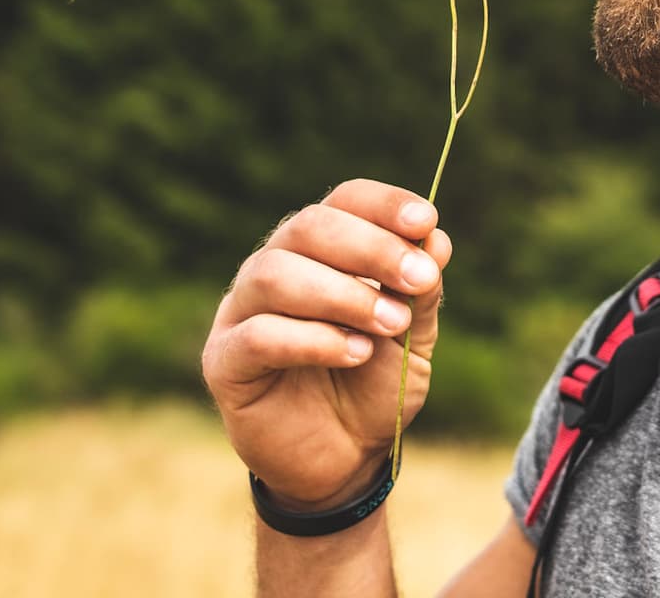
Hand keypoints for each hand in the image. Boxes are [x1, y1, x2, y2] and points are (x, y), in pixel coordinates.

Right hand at [203, 179, 451, 510]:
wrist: (344, 458)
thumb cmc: (374, 384)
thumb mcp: (413, 335)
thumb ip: (421, 290)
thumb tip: (436, 239)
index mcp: (320, 248)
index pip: (344, 200)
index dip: (384, 204)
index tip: (426, 222)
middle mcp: (274, 265)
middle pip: (309, 227)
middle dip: (371, 248)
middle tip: (419, 279)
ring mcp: (241, 311)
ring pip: (275, 274)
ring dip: (343, 294)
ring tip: (390, 324)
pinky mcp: (223, 361)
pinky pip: (258, 335)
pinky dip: (314, 339)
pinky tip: (357, 352)